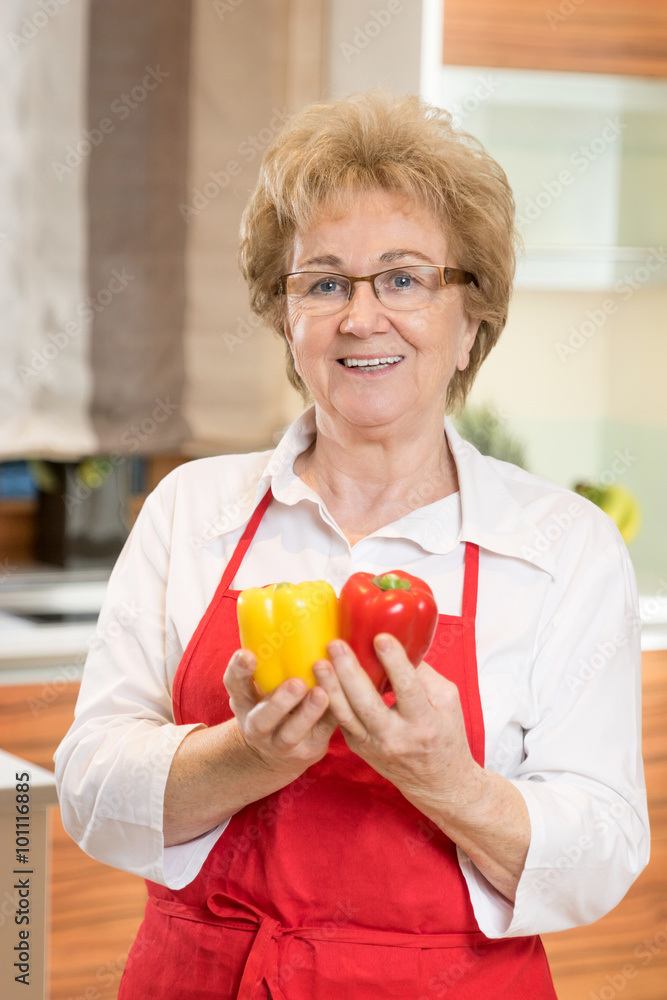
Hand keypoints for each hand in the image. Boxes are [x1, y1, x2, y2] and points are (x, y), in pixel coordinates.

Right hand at [223, 649, 337, 777]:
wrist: (279, 751)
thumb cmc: (276, 702)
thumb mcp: (265, 684)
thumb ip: (276, 659)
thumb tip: (310, 608)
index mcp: (245, 700)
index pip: (234, 684)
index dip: (239, 670)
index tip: (248, 654)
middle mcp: (258, 725)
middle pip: (262, 717)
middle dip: (278, 701)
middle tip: (296, 682)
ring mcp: (281, 743)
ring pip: (292, 732)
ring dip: (308, 713)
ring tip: (323, 693)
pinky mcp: (307, 751)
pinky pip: (321, 735)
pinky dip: (331, 719)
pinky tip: (345, 703)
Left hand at [312, 635, 482, 812]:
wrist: (436, 782)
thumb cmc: (445, 734)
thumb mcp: (447, 702)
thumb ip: (424, 674)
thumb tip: (398, 642)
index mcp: (424, 723)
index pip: (408, 689)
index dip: (394, 662)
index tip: (381, 638)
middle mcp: (396, 737)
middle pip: (367, 703)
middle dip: (349, 671)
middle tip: (336, 644)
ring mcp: (373, 745)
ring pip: (346, 715)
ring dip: (330, 687)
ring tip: (319, 662)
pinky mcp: (358, 747)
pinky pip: (340, 721)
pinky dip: (328, 700)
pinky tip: (319, 680)